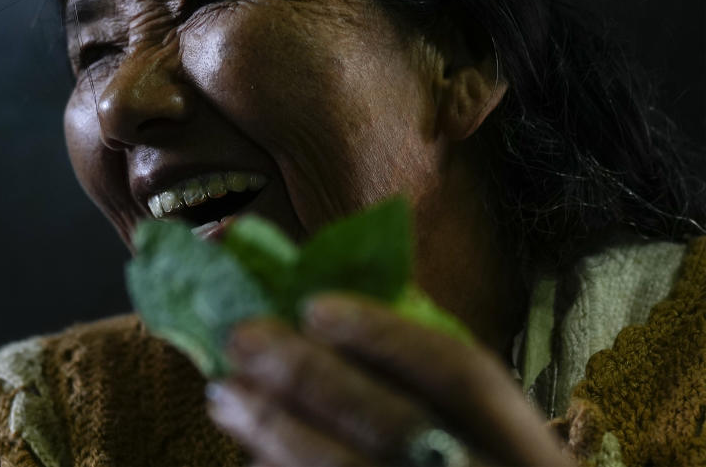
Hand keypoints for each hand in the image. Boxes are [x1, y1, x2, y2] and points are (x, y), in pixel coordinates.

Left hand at [206, 293, 572, 466]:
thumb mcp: (486, 434)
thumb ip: (426, 385)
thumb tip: (328, 316)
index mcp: (532, 451)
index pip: (464, 375)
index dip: (386, 334)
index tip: (314, 305)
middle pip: (394, 427)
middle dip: (311, 377)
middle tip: (243, 336)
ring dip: (276, 430)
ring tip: (225, 391)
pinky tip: (254, 451)